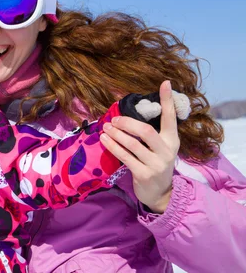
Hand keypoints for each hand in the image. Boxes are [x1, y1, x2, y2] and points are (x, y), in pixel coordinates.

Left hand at [101, 80, 178, 212]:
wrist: (160, 194)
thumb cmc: (155, 164)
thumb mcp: (160, 148)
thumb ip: (152, 133)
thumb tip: (130, 113)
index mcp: (172, 141)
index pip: (171, 117)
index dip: (167, 100)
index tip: (165, 82)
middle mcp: (166, 151)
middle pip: (146, 130)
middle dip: (127, 122)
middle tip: (114, 119)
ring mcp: (155, 164)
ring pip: (132, 144)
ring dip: (116, 134)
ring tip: (105, 127)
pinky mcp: (143, 174)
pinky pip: (124, 156)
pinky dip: (112, 146)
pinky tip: (104, 139)